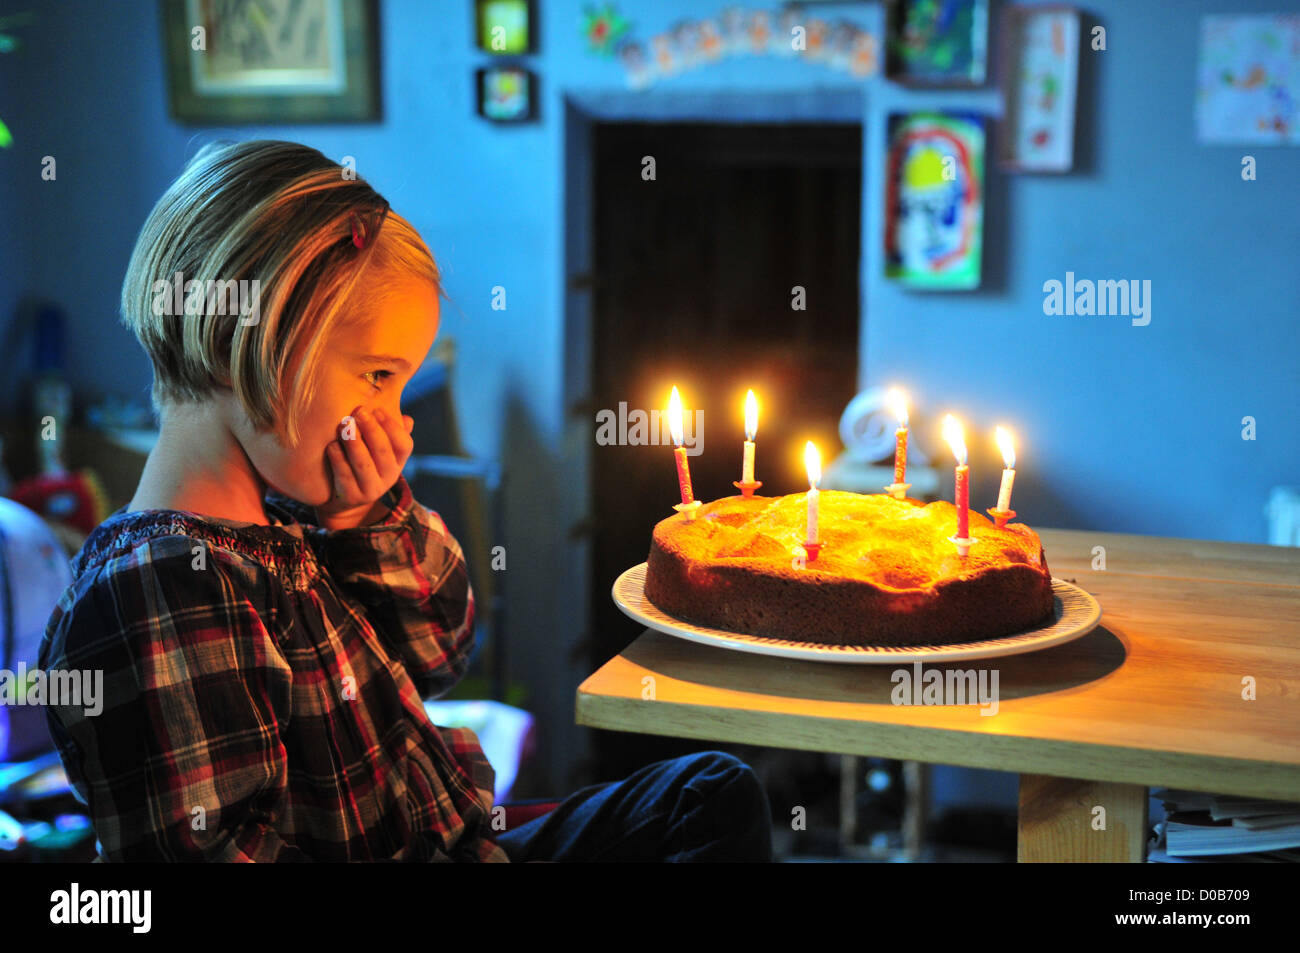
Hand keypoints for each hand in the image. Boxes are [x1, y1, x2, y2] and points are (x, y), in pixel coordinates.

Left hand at [317, 406, 414, 529]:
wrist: (347, 499)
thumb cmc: (364, 462)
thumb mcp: (379, 450)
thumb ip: (390, 433)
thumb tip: (407, 420)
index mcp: (398, 462)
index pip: (404, 445)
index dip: (392, 427)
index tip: (377, 410)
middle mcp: (389, 477)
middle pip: (383, 451)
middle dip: (371, 429)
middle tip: (359, 411)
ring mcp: (371, 489)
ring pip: (363, 463)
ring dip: (353, 442)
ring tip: (344, 424)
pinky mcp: (352, 497)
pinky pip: (345, 476)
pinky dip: (338, 459)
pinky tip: (332, 445)